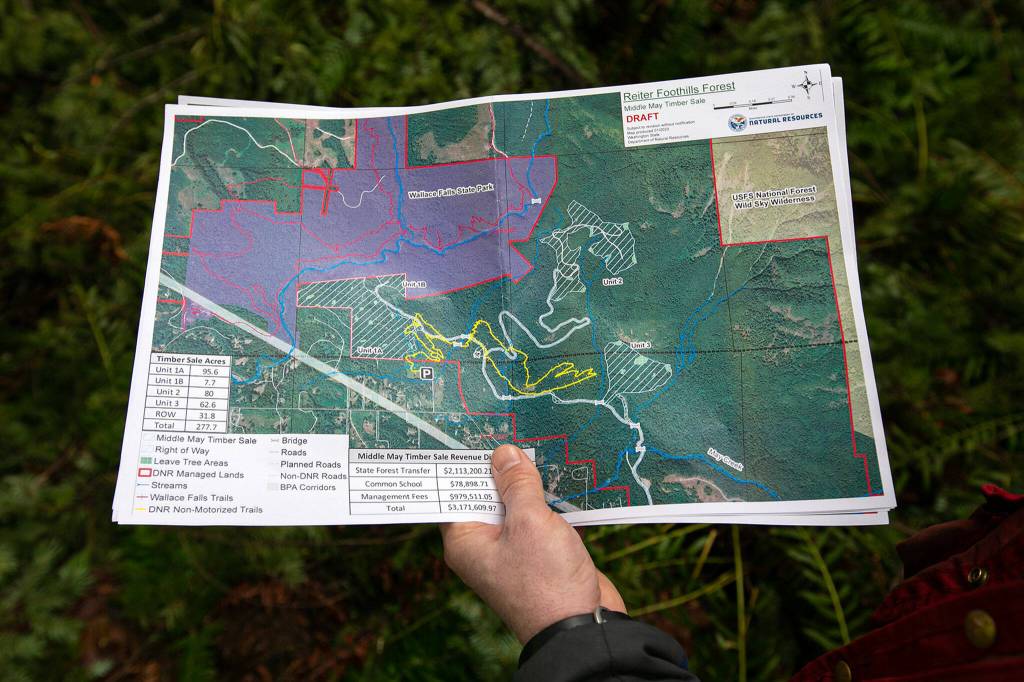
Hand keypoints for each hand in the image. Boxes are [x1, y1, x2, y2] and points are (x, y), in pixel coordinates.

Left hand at [440, 444, 625, 642]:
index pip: (453, 493)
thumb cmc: (546, 582)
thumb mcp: (529, 521)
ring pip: (515, 505)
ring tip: (536, 450)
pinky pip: (538, 519)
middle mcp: (484, 546)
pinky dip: (547, 501)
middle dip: (501, 469)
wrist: (584, 629)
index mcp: (466, 541)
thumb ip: (517, 484)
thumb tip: (505, 454)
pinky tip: (560, 479)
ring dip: (528, 484)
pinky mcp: (541, 554)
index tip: (471, 435)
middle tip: (511, 435)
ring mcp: (514, 551)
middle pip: (486, 495)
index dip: (462, 465)